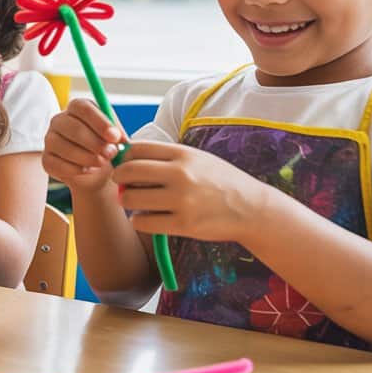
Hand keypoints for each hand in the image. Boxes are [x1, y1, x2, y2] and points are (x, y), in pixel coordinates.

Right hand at [41, 99, 126, 192]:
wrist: (97, 172)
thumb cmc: (105, 147)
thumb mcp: (115, 137)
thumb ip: (117, 133)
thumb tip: (119, 137)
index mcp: (76, 108)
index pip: (83, 108)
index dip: (100, 122)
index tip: (115, 137)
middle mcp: (59, 120)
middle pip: (74, 128)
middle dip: (96, 143)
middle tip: (111, 153)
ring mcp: (50, 140)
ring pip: (65, 148)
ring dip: (88, 158)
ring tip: (102, 163)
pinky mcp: (46, 159)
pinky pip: (59, 165)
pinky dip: (77, 170)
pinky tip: (89, 170)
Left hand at [112, 141, 268, 241]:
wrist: (252, 209)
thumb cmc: (220, 181)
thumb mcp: (197, 159)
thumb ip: (166, 157)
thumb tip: (128, 157)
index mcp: (183, 154)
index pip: (136, 148)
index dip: (123, 157)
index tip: (124, 165)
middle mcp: (181, 174)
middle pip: (128, 171)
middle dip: (119, 179)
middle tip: (122, 185)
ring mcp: (182, 200)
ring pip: (131, 199)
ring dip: (127, 201)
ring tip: (136, 203)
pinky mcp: (183, 224)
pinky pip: (142, 222)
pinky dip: (139, 221)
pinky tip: (147, 218)